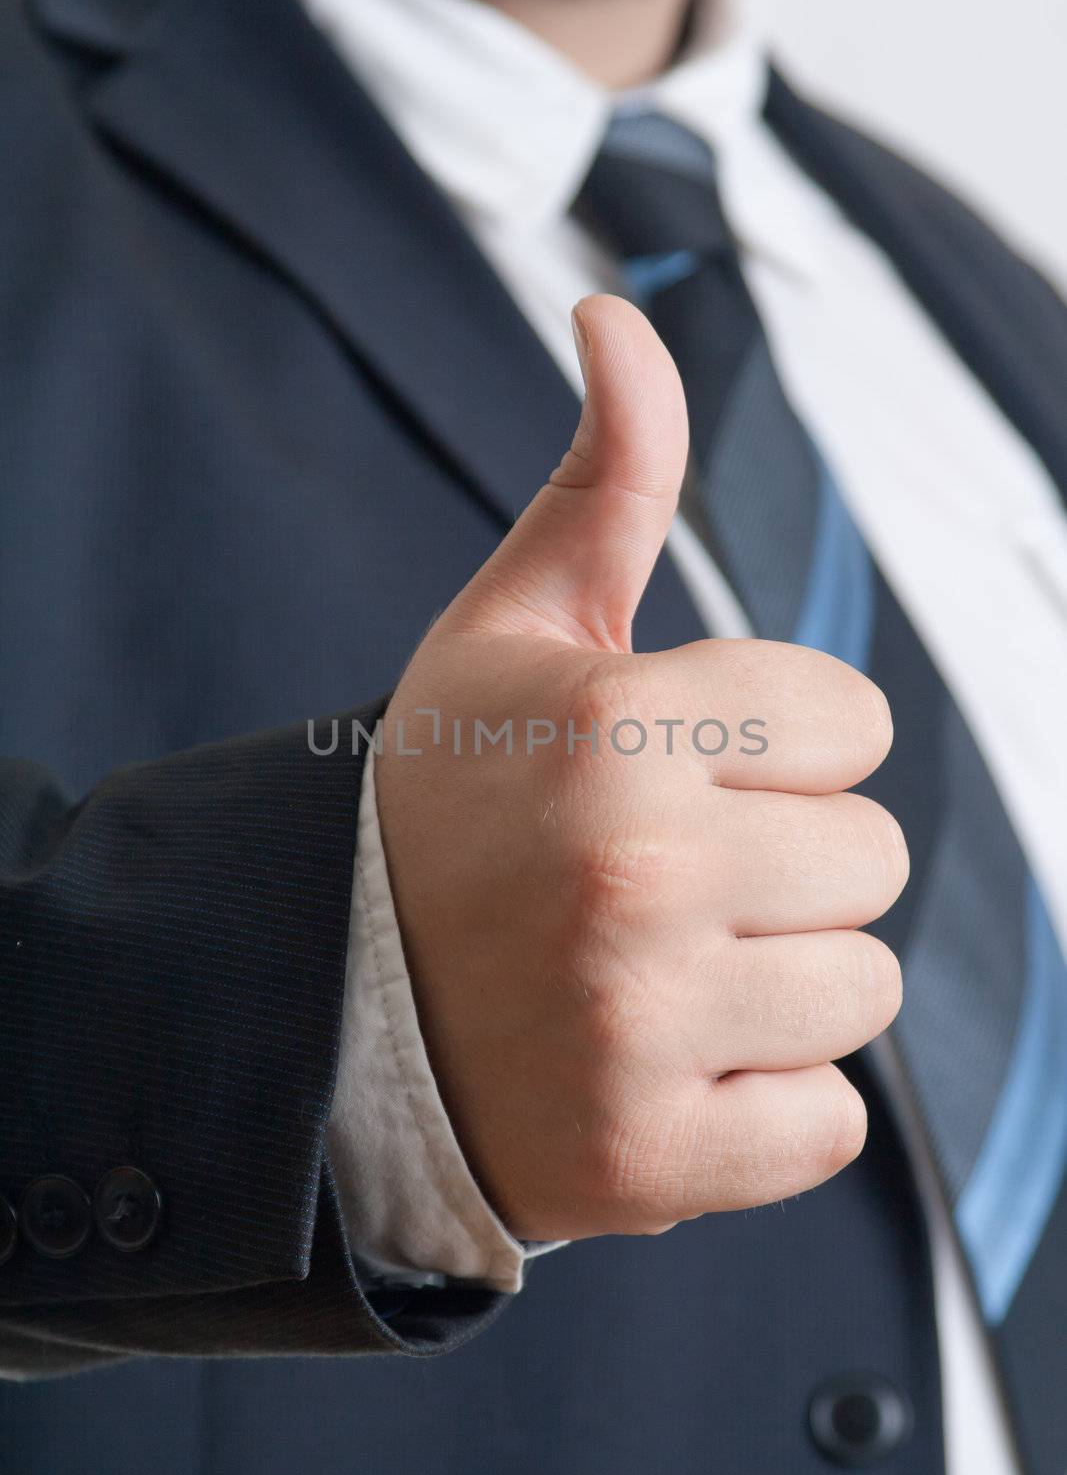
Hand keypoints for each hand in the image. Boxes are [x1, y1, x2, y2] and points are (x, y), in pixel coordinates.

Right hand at [375, 294, 906, 1243]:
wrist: (329, 1005)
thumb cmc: (446, 807)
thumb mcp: (510, 630)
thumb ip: (607, 476)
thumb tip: (621, 313)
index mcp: (618, 728)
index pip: (857, 719)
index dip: (779, 745)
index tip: (681, 773)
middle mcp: (635, 876)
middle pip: (873, 856)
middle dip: (785, 862)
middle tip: (660, 882)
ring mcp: (642, 1029)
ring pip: (861, 992)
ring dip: (781, 985)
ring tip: (660, 973)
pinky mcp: (653, 1161)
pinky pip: (826, 1126)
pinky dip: (763, 1105)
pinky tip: (660, 1065)